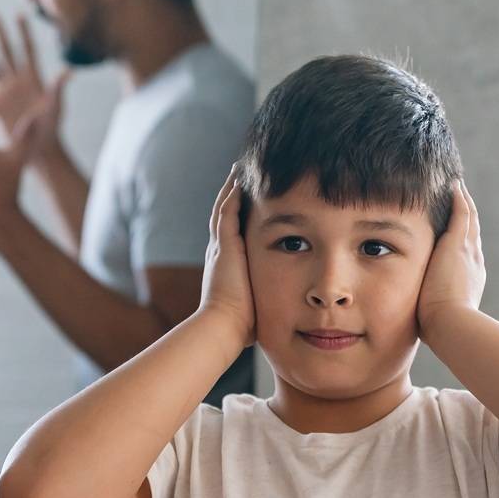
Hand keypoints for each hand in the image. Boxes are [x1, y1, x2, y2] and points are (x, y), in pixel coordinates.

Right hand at [0, 12, 72, 168]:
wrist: (40, 150)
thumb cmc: (52, 129)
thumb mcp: (55, 107)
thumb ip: (58, 89)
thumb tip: (69, 71)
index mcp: (34, 79)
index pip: (28, 50)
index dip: (24, 32)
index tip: (19, 13)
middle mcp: (18, 82)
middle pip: (7, 52)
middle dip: (0, 33)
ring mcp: (5, 93)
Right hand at [195, 169, 254, 345]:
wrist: (223, 327)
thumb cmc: (240, 325)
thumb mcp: (252, 306)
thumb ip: (261, 300)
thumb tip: (279, 312)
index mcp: (225, 266)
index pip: (230, 235)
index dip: (236, 218)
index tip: (245, 204)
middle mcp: (219, 254)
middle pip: (224, 217)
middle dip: (231, 197)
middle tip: (239, 176)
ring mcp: (220, 249)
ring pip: (224, 210)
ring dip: (231, 190)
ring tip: (238, 170)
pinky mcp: (224, 247)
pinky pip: (226, 213)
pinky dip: (231, 196)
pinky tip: (238, 181)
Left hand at [417, 182, 486, 342]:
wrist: (451, 324)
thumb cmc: (441, 330)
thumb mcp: (436, 319)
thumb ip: (429, 316)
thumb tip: (419, 329)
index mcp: (470, 280)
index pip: (467, 256)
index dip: (464, 242)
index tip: (459, 233)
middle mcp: (474, 262)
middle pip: (472, 234)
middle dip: (468, 218)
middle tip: (463, 201)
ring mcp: (467, 252)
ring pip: (469, 220)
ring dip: (465, 202)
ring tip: (459, 187)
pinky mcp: (456, 244)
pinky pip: (461, 213)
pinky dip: (460, 198)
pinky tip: (455, 185)